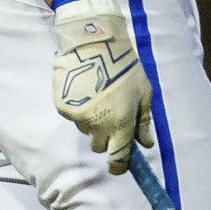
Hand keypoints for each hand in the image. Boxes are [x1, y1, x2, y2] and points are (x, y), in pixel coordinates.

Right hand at [50, 0, 153, 171]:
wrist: (94, 43)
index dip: (118, 166)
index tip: (119, 166)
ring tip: (97, 95)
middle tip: (111, 115)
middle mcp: (99, 125)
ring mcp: (78, 117)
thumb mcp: (144, 93)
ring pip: (85, 130)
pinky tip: (84, 90)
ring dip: (92, 121)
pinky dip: (78, 108)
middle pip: (99, 147)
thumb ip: (143, 121)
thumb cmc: (125, 67)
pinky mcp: (63, 107)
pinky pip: (72, 117)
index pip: (118, 159)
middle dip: (105, 137)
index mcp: (121, 124)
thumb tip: (147, 143)